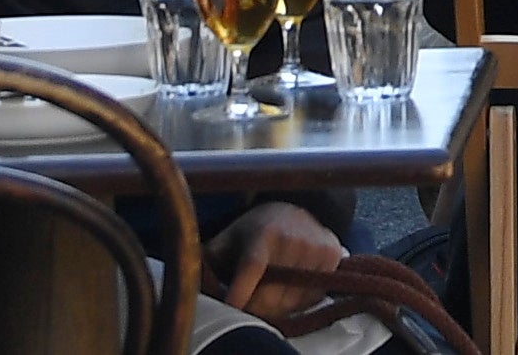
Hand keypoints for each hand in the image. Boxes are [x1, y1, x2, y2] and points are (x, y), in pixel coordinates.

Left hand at [208, 204, 346, 319]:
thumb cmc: (255, 231)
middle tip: (245, 301)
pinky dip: (296, 301)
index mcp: (264, 232)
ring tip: (268, 290)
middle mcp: (294, 238)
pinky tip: (288, 286)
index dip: (241, 291)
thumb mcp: (229, 238)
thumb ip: (207, 258)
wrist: (298, 211)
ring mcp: (316, 249)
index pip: (252, 266)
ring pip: (290, 301)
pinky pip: (310, 298)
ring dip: (275, 306)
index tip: (231, 308)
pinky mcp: (332, 258)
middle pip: (270, 294)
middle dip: (254, 305)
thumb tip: (184, 273)